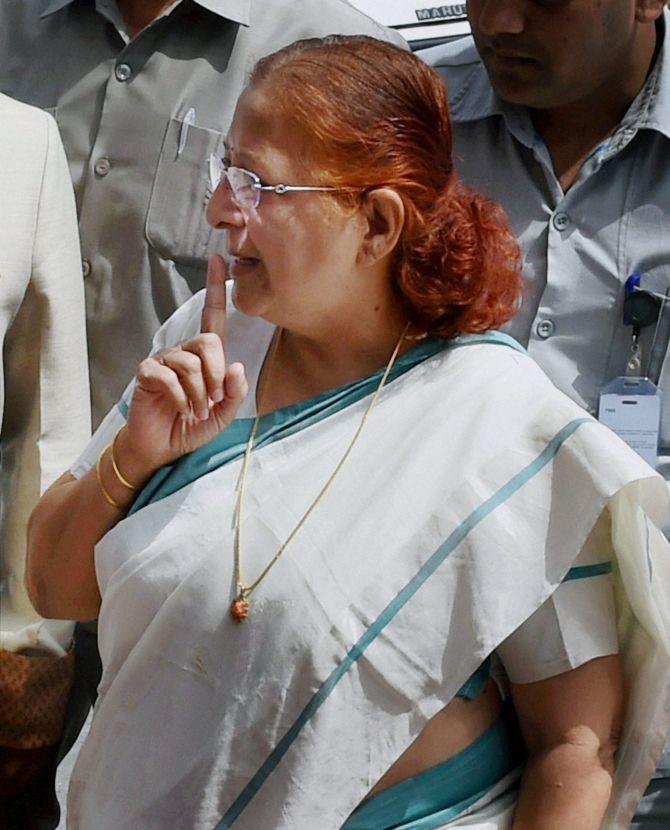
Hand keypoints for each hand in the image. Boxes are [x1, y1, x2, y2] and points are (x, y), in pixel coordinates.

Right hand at [121, 254, 247, 475]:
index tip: (219, 259)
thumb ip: (235, 392)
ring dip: (199, 393)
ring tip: (195, 409)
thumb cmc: (191, 426)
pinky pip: (168, 376)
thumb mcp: (224, 413)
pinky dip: (180, 397)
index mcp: (205, 357)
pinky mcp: (147, 373)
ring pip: (190, 363)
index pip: (212, 316)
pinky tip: (181, 409)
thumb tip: (235, 366)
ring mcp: (164, 360)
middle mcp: (184, 352)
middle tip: (213, 399)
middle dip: (215, 374)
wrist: (162, 448)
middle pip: (208, 341)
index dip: (215, 288)